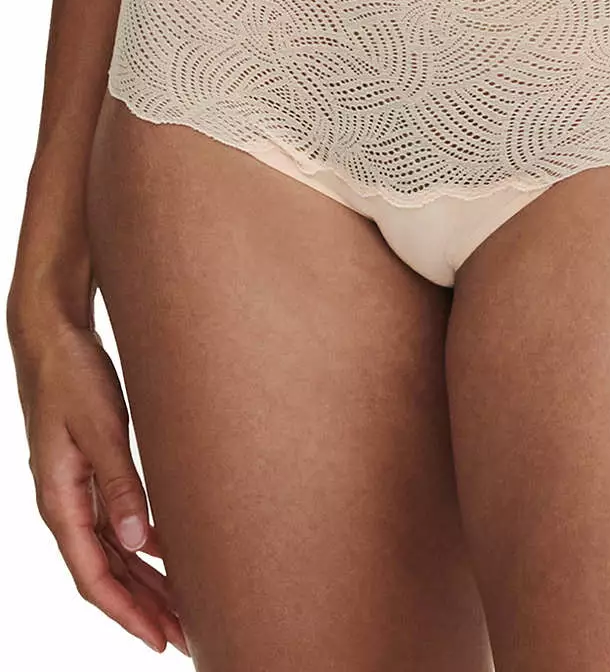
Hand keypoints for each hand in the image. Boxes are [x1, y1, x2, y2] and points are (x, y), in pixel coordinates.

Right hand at [7, 308, 189, 656]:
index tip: (161, 640)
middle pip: (107, 573)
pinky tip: (169, 554)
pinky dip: (142, 546)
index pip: (95, 576)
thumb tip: (141, 543)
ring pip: (113, 552)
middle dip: (144, 609)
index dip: (128, 613)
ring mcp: (75, 490)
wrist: (54, 337)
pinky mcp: (90, 471)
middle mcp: (65, 504)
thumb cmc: (74, 377)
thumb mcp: (102, 429)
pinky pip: (115, 524)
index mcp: (60, 501)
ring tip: (184, 608)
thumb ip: (121, 485)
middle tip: (187, 637)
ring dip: (147, 582)